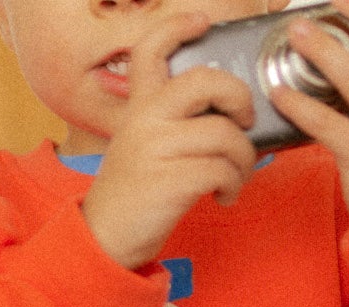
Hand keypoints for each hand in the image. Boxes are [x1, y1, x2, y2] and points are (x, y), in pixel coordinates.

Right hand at [82, 11, 259, 270]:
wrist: (104, 240)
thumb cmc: (133, 197)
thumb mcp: (141, 147)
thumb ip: (171, 124)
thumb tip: (224, 117)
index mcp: (138, 107)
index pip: (150, 50)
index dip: (178, 27)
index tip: (203, 22)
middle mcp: (146, 120)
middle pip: (206, 82)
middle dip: (239, 98)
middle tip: (244, 121)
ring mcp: (158, 149)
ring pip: (225, 134)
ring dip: (244, 159)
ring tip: (236, 177)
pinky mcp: (172, 181)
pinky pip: (223, 169)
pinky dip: (234, 184)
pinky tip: (224, 196)